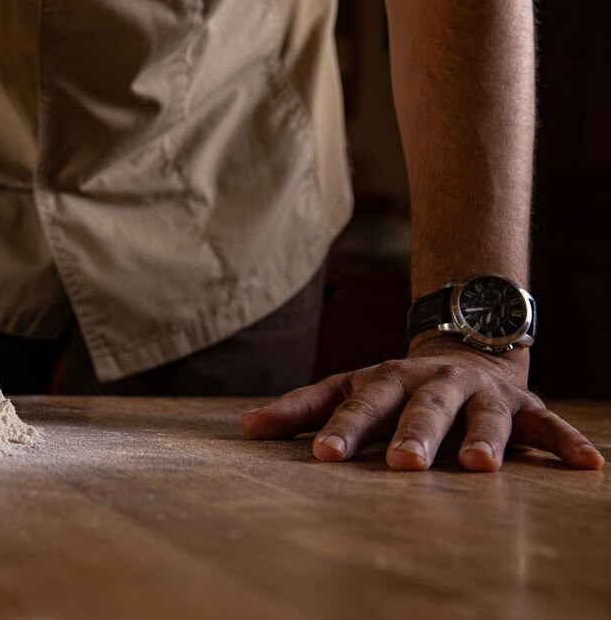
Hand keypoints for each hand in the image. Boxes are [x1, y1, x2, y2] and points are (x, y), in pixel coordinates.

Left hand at [240, 333, 604, 470]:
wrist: (463, 351)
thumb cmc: (393, 385)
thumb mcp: (348, 387)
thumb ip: (300, 409)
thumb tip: (243, 428)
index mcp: (387, 380)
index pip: (360, 405)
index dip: (341, 430)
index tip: (322, 458)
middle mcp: (434, 385)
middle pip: (421, 409)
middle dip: (413, 436)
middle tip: (401, 465)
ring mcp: (481, 394)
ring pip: (484, 416)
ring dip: (484, 440)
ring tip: (480, 468)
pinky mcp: (524, 407)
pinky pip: (549, 426)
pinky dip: (567, 443)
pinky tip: (589, 467)